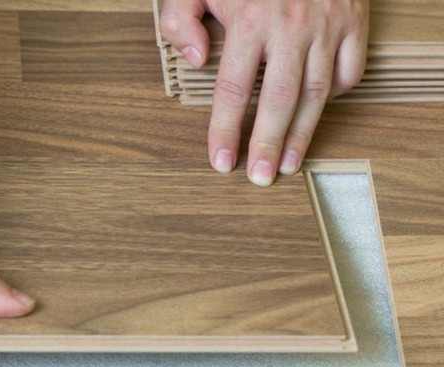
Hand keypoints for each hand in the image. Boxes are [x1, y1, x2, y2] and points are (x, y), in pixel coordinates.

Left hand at [160, 0, 368, 184]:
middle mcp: (291, 28)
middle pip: (280, 100)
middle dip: (269, 144)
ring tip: (292, 164)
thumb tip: (196, 60)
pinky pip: (351, 68)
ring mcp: (328, 25)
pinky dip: (339, 93)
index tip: (221, 163)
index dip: (226, 131)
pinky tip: (320, 112)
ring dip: (304, 132)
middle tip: (261, 178)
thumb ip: (181, 18)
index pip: (234, 90)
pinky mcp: (355, 19)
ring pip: (318, 92)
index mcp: (249, 20)